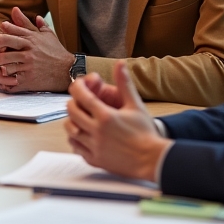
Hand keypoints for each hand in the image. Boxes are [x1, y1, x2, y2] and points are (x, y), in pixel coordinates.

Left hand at [0, 7, 72, 91]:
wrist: (68, 70)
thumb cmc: (56, 52)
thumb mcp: (46, 35)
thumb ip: (30, 23)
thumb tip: (16, 10)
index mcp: (31, 39)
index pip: (11, 31)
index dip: (1, 32)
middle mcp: (28, 51)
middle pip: (5, 44)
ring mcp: (28, 66)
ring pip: (5, 64)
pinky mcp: (28, 80)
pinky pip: (11, 81)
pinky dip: (4, 82)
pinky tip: (0, 81)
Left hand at [64, 66, 171, 183]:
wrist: (152, 160)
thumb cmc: (145, 132)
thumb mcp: (135, 105)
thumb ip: (124, 83)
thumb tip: (120, 63)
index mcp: (106, 116)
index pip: (82, 96)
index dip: (77, 87)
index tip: (79, 84)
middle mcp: (97, 131)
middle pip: (71, 111)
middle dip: (73, 102)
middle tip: (80, 101)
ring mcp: (94, 147)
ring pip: (71, 130)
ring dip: (73, 121)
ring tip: (81, 118)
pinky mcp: (95, 160)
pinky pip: (76, 148)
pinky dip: (76, 140)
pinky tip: (84, 135)